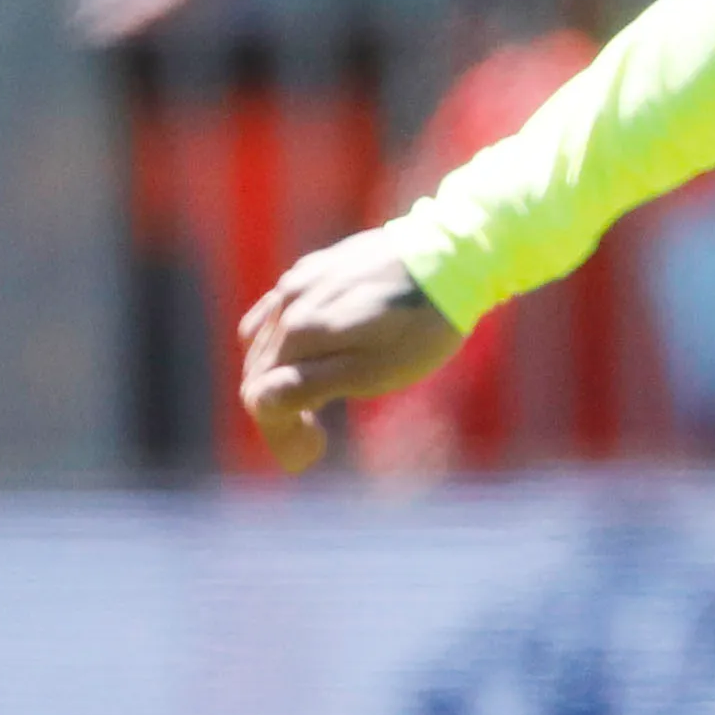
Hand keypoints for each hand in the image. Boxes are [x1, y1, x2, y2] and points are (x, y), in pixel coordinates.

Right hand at [235, 225, 465, 473]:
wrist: (455, 257)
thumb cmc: (420, 326)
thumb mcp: (373, 370)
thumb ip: (312, 384)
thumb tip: (260, 401)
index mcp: (298, 332)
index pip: (261, 394)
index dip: (280, 433)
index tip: (309, 457)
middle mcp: (288, 303)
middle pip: (260, 369)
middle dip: (277, 411)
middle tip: (311, 445)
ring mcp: (300, 281)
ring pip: (266, 339)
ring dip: (277, 377)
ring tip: (309, 405)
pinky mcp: (317, 267)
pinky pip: (282, 310)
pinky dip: (285, 343)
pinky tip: (311, 355)